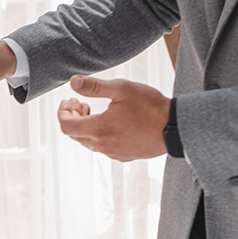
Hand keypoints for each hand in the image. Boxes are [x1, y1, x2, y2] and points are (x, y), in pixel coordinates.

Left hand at [57, 75, 171, 161]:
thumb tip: (73, 82)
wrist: (175, 128)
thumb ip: (94, 86)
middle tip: (81, 103)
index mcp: (99, 129)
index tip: (70, 100)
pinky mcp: (124, 156)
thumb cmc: (150, 106)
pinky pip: (103, 147)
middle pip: (75, 135)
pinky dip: (99, 135)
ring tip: (94, 111)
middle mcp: (103, 145)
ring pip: (88, 142)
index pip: (66, 126)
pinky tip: (110, 122)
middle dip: (73, 117)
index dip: (62, 112)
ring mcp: (114, 153)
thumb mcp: (121, 89)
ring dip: (86, 126)